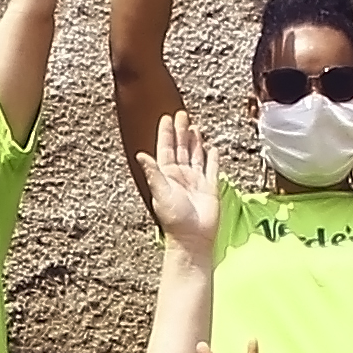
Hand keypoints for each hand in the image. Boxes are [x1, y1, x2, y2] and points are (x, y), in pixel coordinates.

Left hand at [135, 111, 223, 251]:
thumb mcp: (160, 193)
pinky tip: (211, 148)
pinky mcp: (210, 187)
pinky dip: (212, 157)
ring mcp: (196, 181)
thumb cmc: (175, 219)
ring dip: (195, 142)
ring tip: (195, 127)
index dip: (167, 134)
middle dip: (181, 132)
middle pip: (182, 148)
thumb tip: (140, 155)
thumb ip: (153, 173)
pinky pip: (212, 168)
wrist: (193, 238)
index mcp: (167, 175)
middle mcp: (181, 176)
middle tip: (182, 114)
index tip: (167, 118)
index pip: (167, 149)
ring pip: (196, 155)